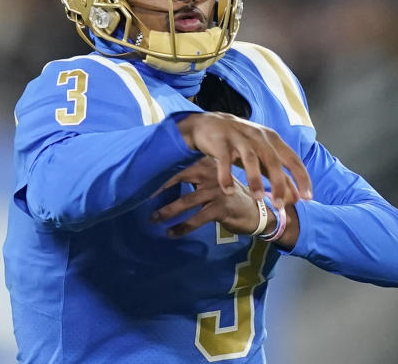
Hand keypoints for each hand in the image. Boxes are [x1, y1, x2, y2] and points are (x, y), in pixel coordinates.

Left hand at [151, 157, 268, 237]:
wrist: (258, 212)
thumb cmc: (230, 196)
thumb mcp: (215, 180)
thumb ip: (195, 176)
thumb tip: (166, 177)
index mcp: (207, 163)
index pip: (179, 163)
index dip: (161, 172)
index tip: (142, 180)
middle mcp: (211, 173)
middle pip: (179, 177)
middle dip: (158, 189)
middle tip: (140, 198)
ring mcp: (217, 190)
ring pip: (185, 201)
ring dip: (167, 211)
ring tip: (153, 219)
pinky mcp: (221, 208)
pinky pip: (196, 219)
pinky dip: (181, 227)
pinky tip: (171, 233)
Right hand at [177, 112, 310, 207]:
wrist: (210, 124)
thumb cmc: (242, 144)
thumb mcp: (263, 157)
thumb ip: (280, 176)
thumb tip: (298, 198)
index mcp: (273, 140)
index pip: (292, 159)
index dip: (301, 178)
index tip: (307, 197)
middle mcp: (259, 137)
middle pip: (273, 160)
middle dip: (278, 184)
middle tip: (279, 205)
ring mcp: (239, 139)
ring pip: (251, 159)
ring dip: (255, 179)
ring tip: (257, 198)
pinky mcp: (221, 143)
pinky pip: (225, 161)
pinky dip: (226, 176)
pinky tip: (229, 191)